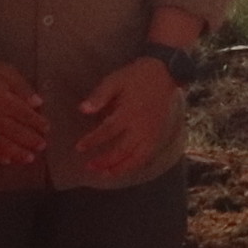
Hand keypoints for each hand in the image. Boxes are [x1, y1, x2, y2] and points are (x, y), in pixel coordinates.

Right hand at [0, 57, 50, 165]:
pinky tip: (6, 160)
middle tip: (43, 146)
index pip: (25, 115)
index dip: (38, 123)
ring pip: (2, 145)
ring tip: (30, 158)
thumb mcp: (5, 72)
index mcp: (2, 100)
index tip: (47, 128)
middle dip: (31, 140)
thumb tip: (38, 103)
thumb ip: (22, 88)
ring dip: (17, 153)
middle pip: (16, 132)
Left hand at [77, 57, 182, 176]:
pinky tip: (126, 168)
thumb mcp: (116, 79)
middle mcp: (142, 126)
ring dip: (121, 168)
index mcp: (129, 112)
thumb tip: (82, 110)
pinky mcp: (160, 134)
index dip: (92, 141)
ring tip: (106, 174)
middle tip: (89, 167)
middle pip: (122, 150)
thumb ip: (99, 95)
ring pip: (137, 158)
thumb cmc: (138, 75)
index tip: (79, 148)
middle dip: (105, 161)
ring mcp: (153, 132)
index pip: (108, 131)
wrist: (167, 72)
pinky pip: (148, 155)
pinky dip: (137, 165)